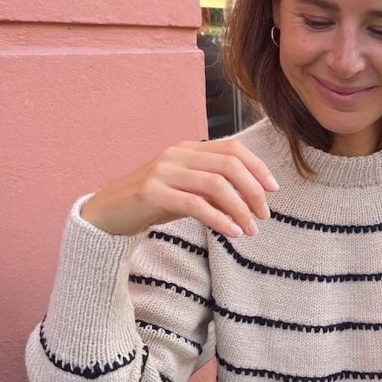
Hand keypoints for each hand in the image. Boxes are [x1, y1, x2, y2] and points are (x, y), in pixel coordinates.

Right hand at [81, 139, 279, 236]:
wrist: (108, 214)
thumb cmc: (154, 204)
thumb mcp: (189, 193)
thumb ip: (215, 191)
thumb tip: (252, 200)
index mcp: (189, 149)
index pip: (232, 149)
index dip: (257, 167)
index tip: (273, 190)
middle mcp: (177, 154)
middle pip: (228, 165)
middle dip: (252, 191)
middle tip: (264, 215)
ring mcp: (163, 171)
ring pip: (214, 184)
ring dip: (239, 209)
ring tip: (251, 229)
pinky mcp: (151, 192)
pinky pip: (194, 204)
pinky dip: (218, 219)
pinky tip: (231, 232)